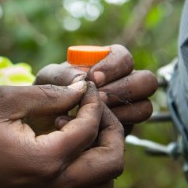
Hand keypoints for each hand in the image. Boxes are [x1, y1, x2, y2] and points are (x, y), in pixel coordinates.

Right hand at [0, 82, 124, 187]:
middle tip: (93, 108)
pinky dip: (87, 163)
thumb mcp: (4, 101)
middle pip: (112, 163)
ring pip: (104, 181)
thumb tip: (83, 89)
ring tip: (81, 126)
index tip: (85, 86)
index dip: (93, 102)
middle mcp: (53, 185)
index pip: (90, 129)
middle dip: (111, 130)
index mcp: (44, 160)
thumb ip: (49, 94)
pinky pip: (84, 187)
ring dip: (103, 151)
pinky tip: (65, 141)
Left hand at [34, 44, 157, 132]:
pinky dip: (112, 129)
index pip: (124, 57)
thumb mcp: (48, 80)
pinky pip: (132, 129)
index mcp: (107, 63)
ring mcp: (126, 107)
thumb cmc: (48, 93)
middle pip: (146, 81)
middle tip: (98, 99)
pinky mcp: (123, 128)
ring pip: (145, 107)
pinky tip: (91, 131)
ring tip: (94, 115)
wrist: (42, 122)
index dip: (113, 66)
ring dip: (122, 111)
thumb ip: (62, 76)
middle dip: (122, 90)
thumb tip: (81, 79)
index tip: (93, 78)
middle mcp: (122, 83)